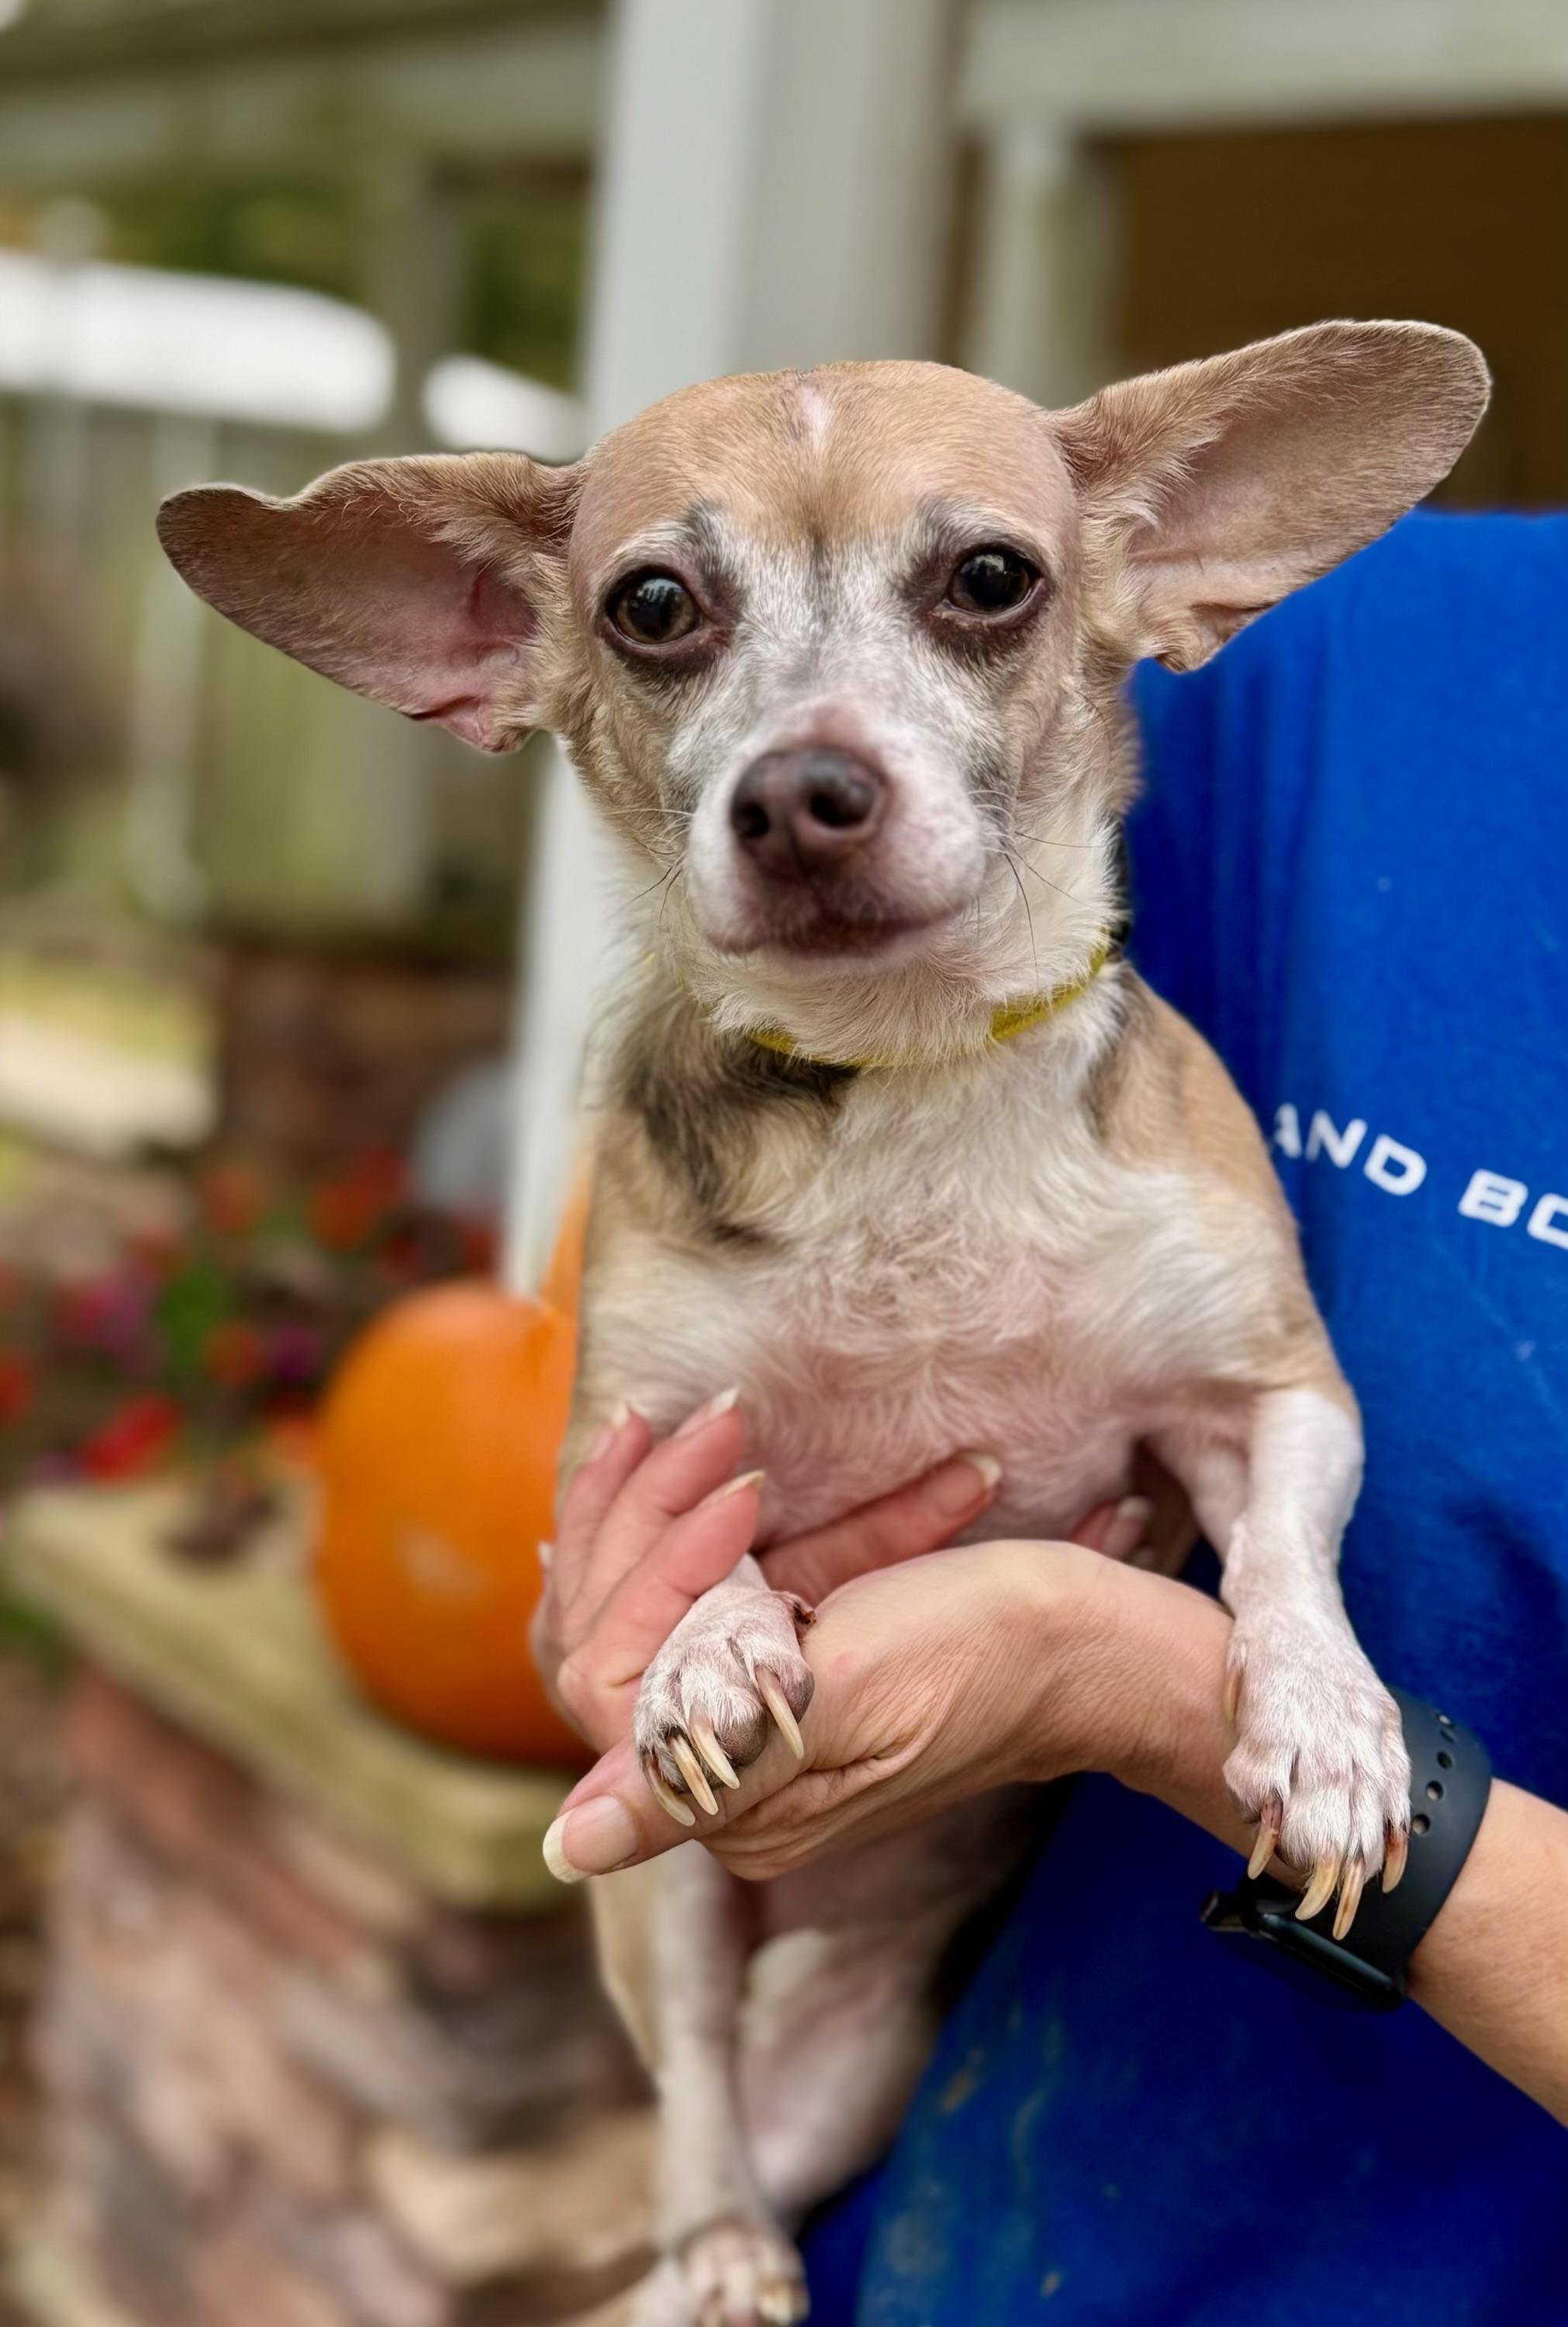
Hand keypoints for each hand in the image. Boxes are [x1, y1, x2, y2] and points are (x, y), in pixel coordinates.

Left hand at [535, 1399, 1154, 1880]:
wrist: (1099, 1643)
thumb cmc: (982, 1661)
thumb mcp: (836, 1702)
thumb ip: (700, 1767)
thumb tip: (571, 1848)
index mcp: (729, 1797)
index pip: (613, 1668)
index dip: (653, 1568)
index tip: (740, 1494)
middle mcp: (732, 1766)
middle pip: (626, 1622)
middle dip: (655, 1508)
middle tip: (716, 1421)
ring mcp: (765, 1705)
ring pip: (676, 1586)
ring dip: (702, 1493)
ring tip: (732, 1415)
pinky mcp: (806, 1653)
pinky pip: (751, 1575)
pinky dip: (769, 1518)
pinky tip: (754, 1466)